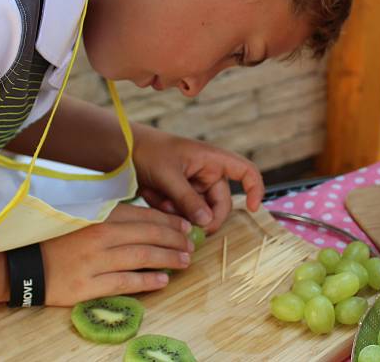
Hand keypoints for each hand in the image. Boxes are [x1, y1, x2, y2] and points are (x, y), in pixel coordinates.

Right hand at [41, 203, 193, 305]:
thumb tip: (146, 218)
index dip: (168, 222)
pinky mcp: (88, 285)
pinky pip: (124, 282)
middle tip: (190, 245)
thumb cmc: (56, 238)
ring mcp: (94, 261)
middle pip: (147, 235)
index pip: (143, 216)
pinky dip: (146, 282)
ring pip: (141, 258)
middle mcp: (100, 235)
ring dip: (167, 259)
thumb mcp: (83, 216)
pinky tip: (163, 281)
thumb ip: (112, 215)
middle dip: (174, 240)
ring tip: (184, 262)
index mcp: (99, 215)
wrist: (23, 264)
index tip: (185, 227)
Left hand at [131, 124, 263, 232]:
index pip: (246, 172)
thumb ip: (188, 200)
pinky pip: (183, 214)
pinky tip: (152, 196)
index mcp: (212, 160)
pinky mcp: (181, 198)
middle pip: (220, 205)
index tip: (253, 209)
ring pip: (199, 213)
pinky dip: (169, 211)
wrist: (124, 151)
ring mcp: (195, 187)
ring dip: (180, 213)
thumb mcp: (168, 175)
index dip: (255, 189)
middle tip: (188, 228)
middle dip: (204, 217)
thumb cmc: (149, 152)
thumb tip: (207, 222)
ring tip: (158, 198)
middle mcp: (208, 174)